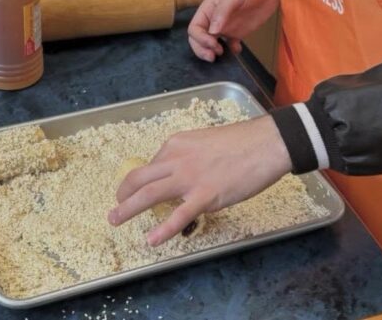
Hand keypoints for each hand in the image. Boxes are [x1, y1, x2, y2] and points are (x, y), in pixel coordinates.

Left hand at [108, 115, 292, 245]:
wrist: (266, 143)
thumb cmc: (243, 142)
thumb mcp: (206, 141)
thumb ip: (190, 157)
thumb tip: (183, 173)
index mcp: (178, 143)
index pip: (153, 164)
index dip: (146, 179)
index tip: (143, 189)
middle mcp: (177, 158)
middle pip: (140, 177)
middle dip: (123, 193)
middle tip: (117, 205)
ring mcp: (189, 178)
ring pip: (149, 194)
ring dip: (127, 209)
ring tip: (115, 220)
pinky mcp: (205, 196)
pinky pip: (178, 216)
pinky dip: (162, 229)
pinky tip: (152, 240)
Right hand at [188, 0, 279, 61]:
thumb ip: (222, 12)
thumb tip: (212, 32)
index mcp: (208, 9)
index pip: (194, 28)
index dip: (200, 39)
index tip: (213, 43)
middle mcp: (213, 20)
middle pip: (199, 39)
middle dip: (202, 50)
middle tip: (213, 56)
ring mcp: (225, 27)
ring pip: (212, 45)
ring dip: (213, 52)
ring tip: (223, 54)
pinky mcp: (238, 32)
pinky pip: (230, 46)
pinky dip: (232, 51)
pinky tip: (238, 49)